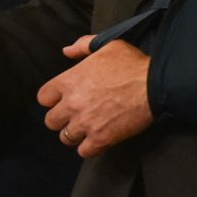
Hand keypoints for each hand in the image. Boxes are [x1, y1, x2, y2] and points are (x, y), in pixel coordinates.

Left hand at [37, 37, 152, 157]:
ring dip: (74, 134)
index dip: (51, 99)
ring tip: (85, 129)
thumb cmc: (130, 63)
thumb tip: (66, 51)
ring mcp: (85, 123)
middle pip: (50, 121)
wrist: (154, 84)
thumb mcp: (106, 44)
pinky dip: (88, 148)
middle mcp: (72, 103)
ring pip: (65, 138)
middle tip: (73, 116)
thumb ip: (82, 46)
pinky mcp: (101, 138)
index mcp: (69, 81)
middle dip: (61, 119)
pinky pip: (84, 151)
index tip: (61, 100)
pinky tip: (96, 139)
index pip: (43, 98)